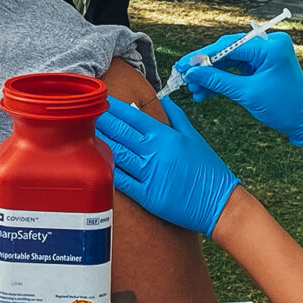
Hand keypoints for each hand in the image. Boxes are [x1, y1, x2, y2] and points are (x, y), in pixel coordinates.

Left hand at [96, 97, 239, 237]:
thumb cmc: (209, 170)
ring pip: (116, 153)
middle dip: (100, 121)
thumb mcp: (194, 138)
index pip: (132, 116)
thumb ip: (177, 117)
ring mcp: (149, 173)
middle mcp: (155, 152)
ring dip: (99, 142)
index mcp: (166, 136)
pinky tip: (95, 162)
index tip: (100, 99)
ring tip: (83, 133)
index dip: (113, 107)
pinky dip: (107, 169)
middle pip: (119, 132)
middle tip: (83, 112)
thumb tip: (164, 100)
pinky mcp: (147, 195)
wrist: (219, 203)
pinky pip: (121, 180)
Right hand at [174, 32, 302, 145]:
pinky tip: (206, 91)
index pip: (229, 46)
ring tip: (195, 89)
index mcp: (270, 46)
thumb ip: (218, 81)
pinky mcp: (261, 65)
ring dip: (212, 75)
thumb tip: (193, 73)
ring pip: (229, 60)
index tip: (184, 66)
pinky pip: (236, 68)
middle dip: (205, 67)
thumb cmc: (284, 107)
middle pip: (227, 51)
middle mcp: (268, 45)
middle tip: (185, 77)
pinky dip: (222, 79)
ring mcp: (265, 54)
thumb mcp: (247, 94)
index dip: (203, 57)